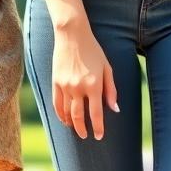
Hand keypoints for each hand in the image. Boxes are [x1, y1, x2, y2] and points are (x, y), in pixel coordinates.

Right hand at [52, 21, 118, 140]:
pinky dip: (60, 114)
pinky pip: (56, 104)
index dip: (98, 127)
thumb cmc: (93, 50)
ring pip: (66, 112)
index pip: (96, 114)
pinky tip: (64, 119)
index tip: (99, 136)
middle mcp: (78, 87)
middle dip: (83, 129)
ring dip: (71, 123)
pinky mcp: (55, 81)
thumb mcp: (107, 67)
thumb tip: (115, 109)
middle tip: (86, 135)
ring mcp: (65, 85)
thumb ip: (111, 89)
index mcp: (93, 85)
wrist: (72, 35)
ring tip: (75, 128)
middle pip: (79, 117)